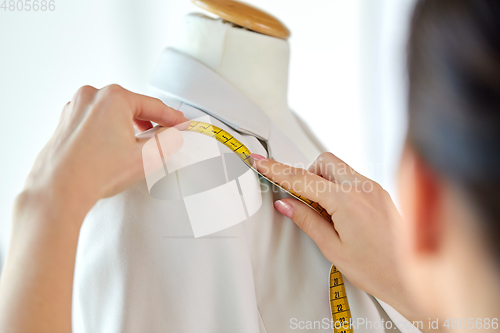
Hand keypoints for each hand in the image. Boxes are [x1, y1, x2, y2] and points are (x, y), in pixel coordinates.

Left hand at [0, 85, 186, 332]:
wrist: (59, 191)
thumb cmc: (93, 173)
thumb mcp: (146, 157)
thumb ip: (168, 141)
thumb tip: (174, 134)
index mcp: (113, 98)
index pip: (154, 105)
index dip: (172, 118)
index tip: (181, 124)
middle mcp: (91, 96)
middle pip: (133, 106)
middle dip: (150, 121)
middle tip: (164, 135)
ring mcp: (75, 108)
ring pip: (113, 112)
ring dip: (129, 125)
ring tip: (138, 146)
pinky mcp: (66, 121)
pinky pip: (96, 120)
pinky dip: (110, 129)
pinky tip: (115, 148)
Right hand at [251, 152, 412, 316]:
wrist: (414, 278)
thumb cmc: (379, 269)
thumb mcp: (333, 248)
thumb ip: (307, 220)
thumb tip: (286, 203)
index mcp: (347, 200)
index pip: (302, 178)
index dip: (277, 170)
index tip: (261, 162)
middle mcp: (364, 188)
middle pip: (323, 162)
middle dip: (307, 175)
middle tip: (301, 200)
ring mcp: (375, 189)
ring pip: (339, 169)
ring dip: (324, 182)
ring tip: (324, 212)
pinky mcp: (381, 194)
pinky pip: (353, 179)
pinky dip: (339, 188)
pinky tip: (340, 213)